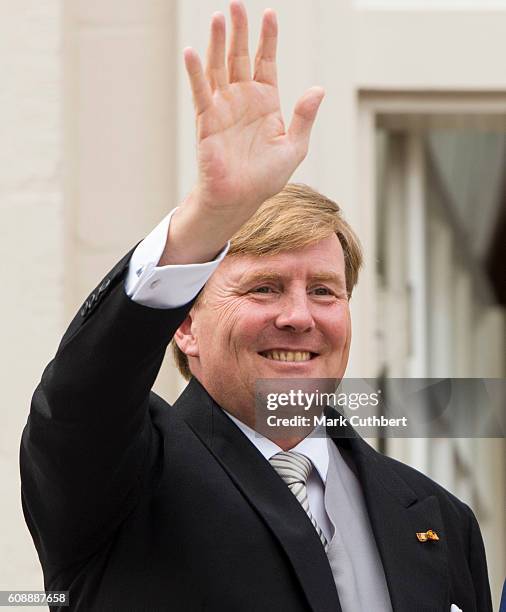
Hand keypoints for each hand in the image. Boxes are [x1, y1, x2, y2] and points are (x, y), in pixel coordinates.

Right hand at [184, 0, 324, 217]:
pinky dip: (196, 72)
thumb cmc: (267, 177)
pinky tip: (193, 52)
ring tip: (218, 17)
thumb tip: (318, 90)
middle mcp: (243, 99)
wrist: (241, 198)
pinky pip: (200, 91)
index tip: (270, 13)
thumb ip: (304, 118)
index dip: (268, 38)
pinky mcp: (207, 119)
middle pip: (240, 56)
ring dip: (218, 42)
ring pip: (219, 67)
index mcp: (266, 102)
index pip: (266, 61)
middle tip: (236, 4)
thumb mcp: (294, 147)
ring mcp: (223, 107)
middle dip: (239, 30)